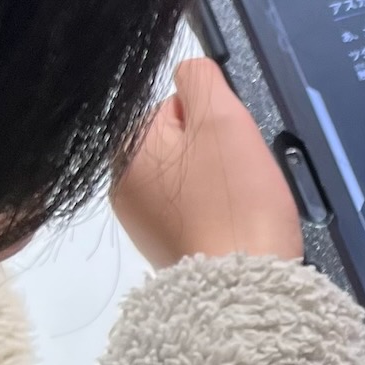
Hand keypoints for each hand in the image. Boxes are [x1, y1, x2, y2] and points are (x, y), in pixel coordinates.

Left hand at [113, 59, 303, 267]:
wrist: (242, 290)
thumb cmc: (234, 201)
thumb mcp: (222, 120)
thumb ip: (201, 80)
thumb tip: (188, 74)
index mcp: (126, 149)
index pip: (176, 106)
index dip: (214, 120)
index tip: (231, 149)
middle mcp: (122, 185)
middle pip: (182, 144)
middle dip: (215, 154)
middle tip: (241, 179)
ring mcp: (141, 224)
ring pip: (190, 180)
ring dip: (218, 185)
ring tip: (240, 206)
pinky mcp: (164, 252)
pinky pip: (194, 213)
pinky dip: (216, 215)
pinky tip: (232, 229)